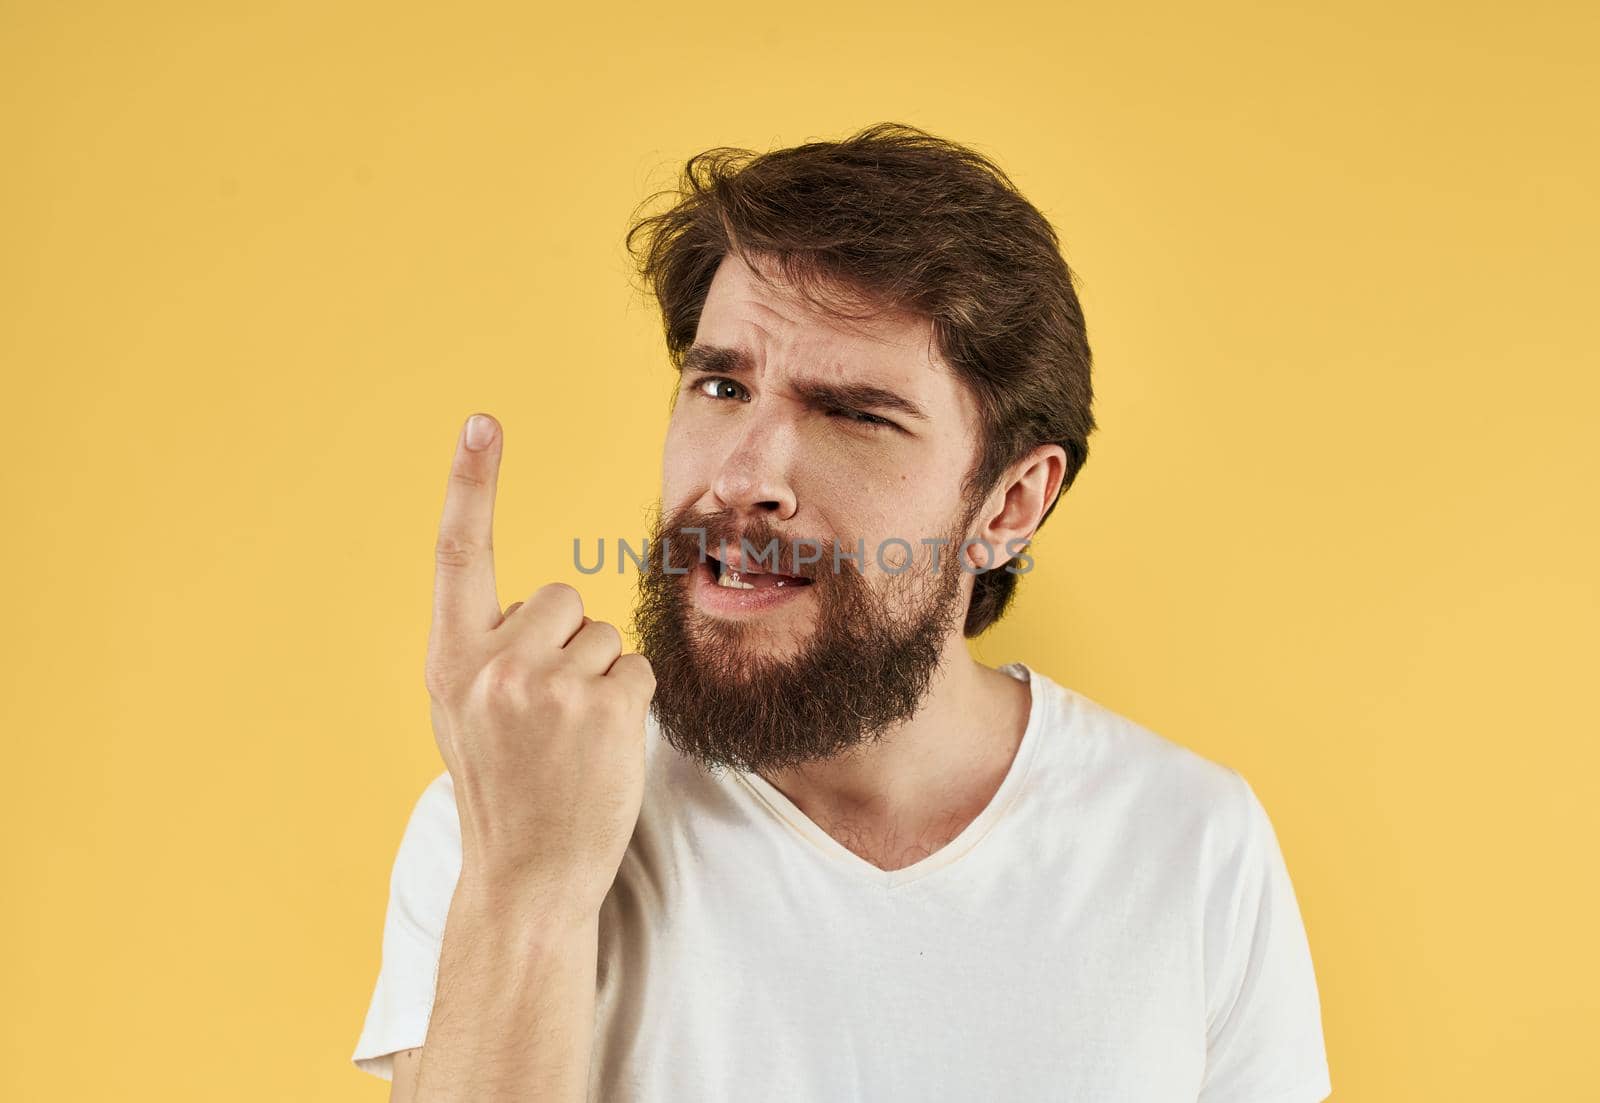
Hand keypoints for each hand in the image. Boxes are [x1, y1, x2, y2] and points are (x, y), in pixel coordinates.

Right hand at [423, 412, 655, 921]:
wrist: (526, 873)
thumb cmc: (504, 786)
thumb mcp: (464, 711)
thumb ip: (488, 650)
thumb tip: (548, 606)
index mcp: (449, 659)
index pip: (456, 553)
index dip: (470, 483)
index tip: (482, 422)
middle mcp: (491, 664)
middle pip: (564, 598)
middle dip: (569, 642)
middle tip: (549, 713)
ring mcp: (547, 686)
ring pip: (606, 635)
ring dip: (600, 678)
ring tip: (571, 739)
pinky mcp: (603, 707)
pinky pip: (636, 668)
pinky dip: (629, 702)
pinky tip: (600, 748)